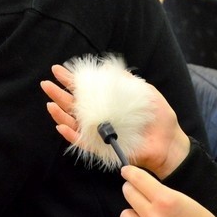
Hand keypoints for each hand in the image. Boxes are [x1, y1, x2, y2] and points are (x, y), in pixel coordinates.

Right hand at [41, 64, 190, 178]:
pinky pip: (82, 142)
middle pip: (74, 105)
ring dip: (60, 113)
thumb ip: (130, 82)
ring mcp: (100, 132)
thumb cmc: (159, 119)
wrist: (169, 143)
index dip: (72, 80)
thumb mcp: (148, 94)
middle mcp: (101, 117)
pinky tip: (62, 125)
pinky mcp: (102, 148)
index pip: (87, 90)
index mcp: (109, 103)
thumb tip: (112, 69)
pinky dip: (71, 134)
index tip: (59, 69)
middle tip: (46, 83)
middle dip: (59, 93)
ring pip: (73, 123)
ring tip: (50, 102)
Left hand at [120, 166, 216, 216]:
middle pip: (128, 193)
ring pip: (125, 214)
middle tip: (137, 191)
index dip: (130, 172)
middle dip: (131, 189)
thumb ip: (160, 192)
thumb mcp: (183, 199)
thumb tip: (138, 185)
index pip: (138, 179)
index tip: (126, 171)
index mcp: (165, 199)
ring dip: (133, 212)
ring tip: (146, 216)